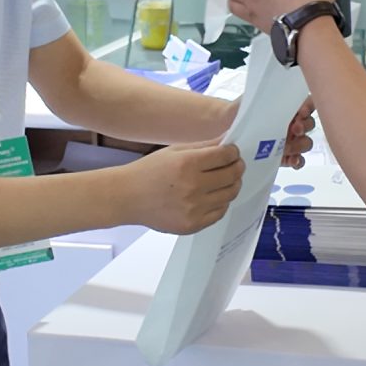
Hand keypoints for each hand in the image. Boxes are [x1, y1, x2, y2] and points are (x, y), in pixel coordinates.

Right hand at [122, 142, 244, 234]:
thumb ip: (203, 146)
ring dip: (232, 185)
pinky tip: (215, 195)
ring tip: (226, 180)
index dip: (233, 152)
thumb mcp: (174, 151)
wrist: (128, 197)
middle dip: (237, 167)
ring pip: (229, 195)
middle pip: (232, 175)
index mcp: (187, 164)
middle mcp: (192, 187)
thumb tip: (227, 141)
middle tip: (235, 165)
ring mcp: (193, 208)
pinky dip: (222, 202)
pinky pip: (219, 212)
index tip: (233, 152)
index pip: (226, 156)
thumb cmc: (149, 171)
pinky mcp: (193, 224)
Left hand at [214, 98, 317, 168]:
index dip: (308, 108)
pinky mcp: (283, 156)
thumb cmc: (241, 109)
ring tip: (288, 147)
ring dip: (300, 145)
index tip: (300, 112)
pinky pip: (297, 160)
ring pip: (305, 143)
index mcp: (290, 106)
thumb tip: (279, 88)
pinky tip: (292, 160)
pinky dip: (297, 161)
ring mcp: (290, 140)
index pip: (309, 104)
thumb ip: (268, 94)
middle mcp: (293, 122)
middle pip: (310, 125)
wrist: (225, 127)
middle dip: (305, 127)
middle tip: (294, 128)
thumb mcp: (255, 97)